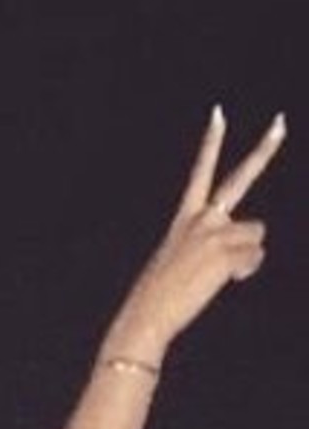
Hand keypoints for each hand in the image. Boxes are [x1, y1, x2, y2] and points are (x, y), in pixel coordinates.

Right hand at [104, 107, 286, 366]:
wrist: (146, 315)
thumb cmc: (159, 296)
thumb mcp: (179, 262)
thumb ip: (211, 248)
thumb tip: (241, 258)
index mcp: (186, 218)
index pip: (201, 171)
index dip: (211, 141)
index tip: (219, 114)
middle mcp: (202, 219)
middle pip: (241, 177)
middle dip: (264, 149)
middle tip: (281, 121)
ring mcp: (214, 234)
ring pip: (256, 235)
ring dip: (247, 255)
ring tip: (221, 273)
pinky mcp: (225, 254)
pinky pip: (254, 259)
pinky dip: (244, 272)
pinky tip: (224, 282)